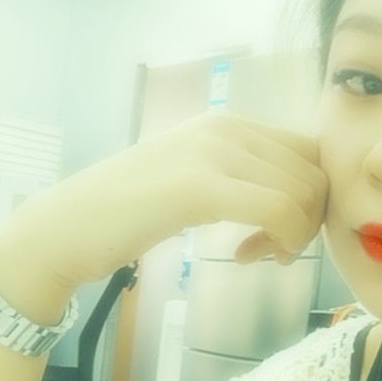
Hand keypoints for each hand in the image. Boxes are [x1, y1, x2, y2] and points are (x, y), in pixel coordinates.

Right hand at [0, 111, 327, 288]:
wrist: (66, 227)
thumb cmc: (132, 211)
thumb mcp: (199, 179)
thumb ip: (245, 176)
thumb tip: (299, 198)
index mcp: (231, 123)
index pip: (311, 153)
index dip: (311, 198)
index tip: (284, 229)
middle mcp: (228, 127)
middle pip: (315, 174)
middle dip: (308, 220)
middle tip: (276, 249)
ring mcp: (214, 151)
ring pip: (302, 193)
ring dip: (294, 235)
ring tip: (259, 254)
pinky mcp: (200, 185)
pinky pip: (279, 210)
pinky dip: (282, 241)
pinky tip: (245, 257)